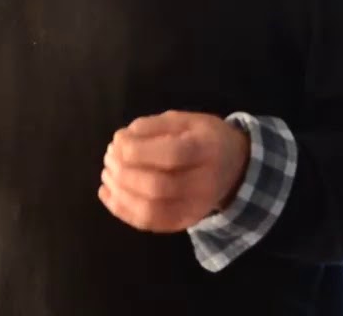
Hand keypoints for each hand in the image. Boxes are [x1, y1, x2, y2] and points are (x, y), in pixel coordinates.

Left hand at [99, 110, 249, 231]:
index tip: (118, 141)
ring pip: (151, 210)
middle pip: (158, 187)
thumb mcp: (183, 120)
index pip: (172, 155)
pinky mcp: (184, 222)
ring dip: (119, 193)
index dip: (137, 150)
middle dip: (123, 173)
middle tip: (109, 158)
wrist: (234, 168)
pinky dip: (121, 210)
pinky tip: (107, 194)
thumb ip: (152, 126)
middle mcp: (205, 184)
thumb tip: (120, 141)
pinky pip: (149, 223)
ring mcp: (196, 208)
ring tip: (108, 174)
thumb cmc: (202, 138)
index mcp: (207, 150)